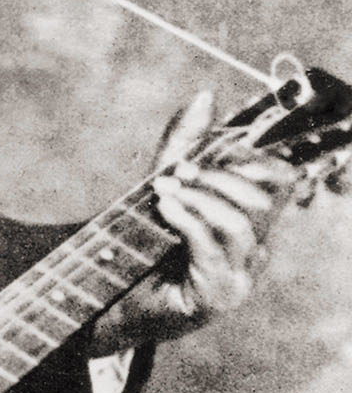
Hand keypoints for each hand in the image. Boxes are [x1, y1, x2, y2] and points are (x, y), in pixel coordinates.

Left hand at [89, 89, 295, 352]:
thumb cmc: (143, 241)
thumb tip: (207, 95)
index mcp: (252, 222)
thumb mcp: (164, 183)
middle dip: (218, 177)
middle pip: (263, 199)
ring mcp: (241, 277)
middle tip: (179, 172)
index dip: (252, 157)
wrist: (112, 297)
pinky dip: (187, 219)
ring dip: (198, 197)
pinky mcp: (217, 297)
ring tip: (163, 193)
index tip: (213, 148)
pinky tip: (164, 209)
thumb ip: (185, 143)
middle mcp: (255, 250)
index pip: (281, 180)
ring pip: (240, 222)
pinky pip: (213, 248)